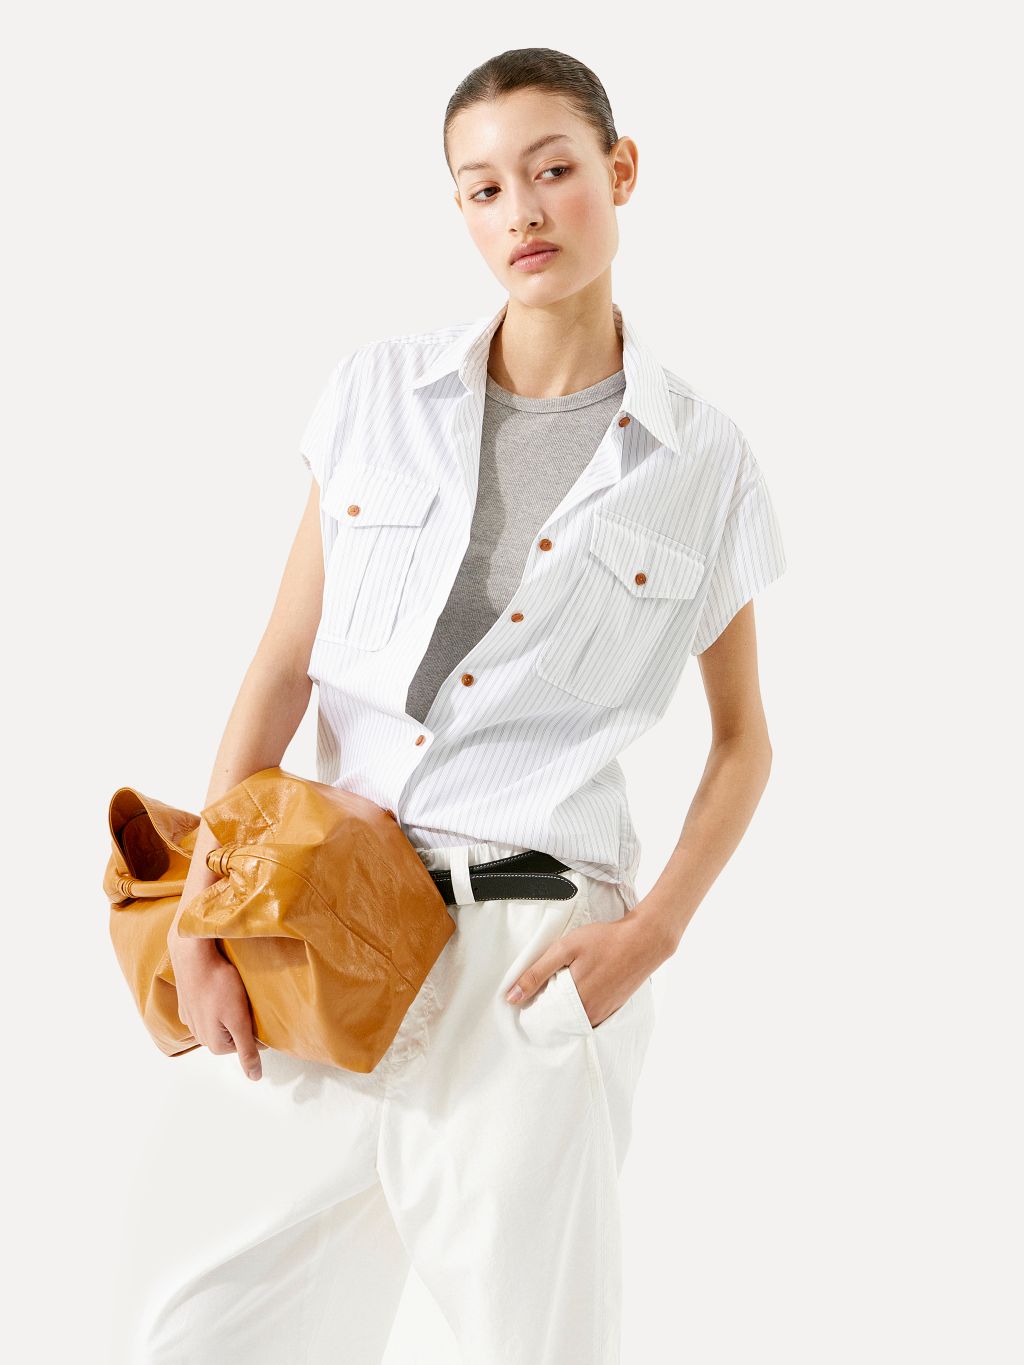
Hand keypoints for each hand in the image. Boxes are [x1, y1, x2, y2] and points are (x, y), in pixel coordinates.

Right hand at [168, 935, 265, 1080]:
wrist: (194, 955)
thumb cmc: (220, 985)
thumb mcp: (240, 1020)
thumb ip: (247, 1050)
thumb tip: (255, 1078)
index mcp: (215, 1045)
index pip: (247, 1043)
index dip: (255, 1026)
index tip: (254, 1009)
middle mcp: (200, 1037)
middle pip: (233, 1033)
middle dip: (241, 1018)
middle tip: (244, 998)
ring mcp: (191, 1020)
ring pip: (220, 1020)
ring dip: (228, 1009)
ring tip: (231, 990)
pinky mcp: (187, 1004)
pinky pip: (208, 1008)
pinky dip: (215, 999)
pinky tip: (218, 987)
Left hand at [504, 910, 659, 1027]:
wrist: (644, 941)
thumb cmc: (605, 941)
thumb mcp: (565, 949)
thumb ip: (536, 973)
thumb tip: (512, 997)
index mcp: (574, 1004)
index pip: (541, 1019)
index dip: (531, 1007)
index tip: (525, 996)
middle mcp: (589, 1016)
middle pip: (556, 1021)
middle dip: (546, 1008)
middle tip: (544, 986)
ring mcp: (602, 1015)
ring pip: (572, 1020)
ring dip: (562, 1008)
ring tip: (563, 983)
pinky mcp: (612, 1010)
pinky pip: (588, 1017)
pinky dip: (578, 1008)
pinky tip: (580, 988)